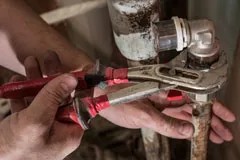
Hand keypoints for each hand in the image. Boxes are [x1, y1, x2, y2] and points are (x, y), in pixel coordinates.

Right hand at [0, 54, 82, 159]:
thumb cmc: (15, 148)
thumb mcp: (37, 120)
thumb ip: (54, 97)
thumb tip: (72, 79)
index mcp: (69, 132)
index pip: (80, 104)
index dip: (78, 86)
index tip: (76, 68)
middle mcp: (59, 129)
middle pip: (60, 97)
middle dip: (52, 76)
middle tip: (49, 56)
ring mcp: (43, 127)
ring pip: (43, 98)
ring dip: (36, 80)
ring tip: (30, 61)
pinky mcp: (28, 126)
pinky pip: (28, 105)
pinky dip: (22, 92)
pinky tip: (17, 80)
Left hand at [96, 84, 235, 143]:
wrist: (97, 95)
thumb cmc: (115, 97)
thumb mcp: (142, 114)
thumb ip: (166, 123)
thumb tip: (189, 131)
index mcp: (166, 90)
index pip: (197, 98)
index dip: (213, 108)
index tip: (226, 117)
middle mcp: (165, 94)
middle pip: (195, 106)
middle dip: (210, 120)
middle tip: (223, 133)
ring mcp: (160, 102)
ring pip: (185, 113)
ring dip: (200, 124)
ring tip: (214, 135)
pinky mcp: (153, 109)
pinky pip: (173, 117)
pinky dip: (185, 125)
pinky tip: (193, 131)